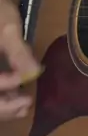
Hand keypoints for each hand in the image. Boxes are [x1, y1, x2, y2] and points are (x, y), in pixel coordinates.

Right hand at [0, 0, 40, 119]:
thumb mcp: (8, 29)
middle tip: (26, 103)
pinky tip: (19, 99)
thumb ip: (18, 52)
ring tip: (25, 105)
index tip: (23, 77)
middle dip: (4, 106)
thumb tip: (35, 72)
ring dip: (4, 106)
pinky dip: (4, 99)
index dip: (5, 84)